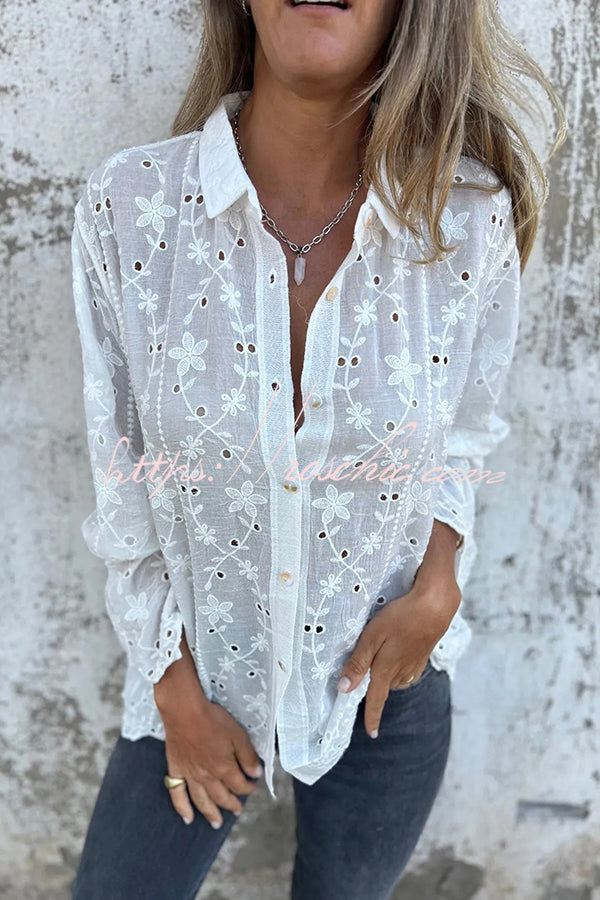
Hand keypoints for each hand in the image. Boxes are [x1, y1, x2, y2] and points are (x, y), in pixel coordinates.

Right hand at [154, 631, 261, 828]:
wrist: (184, 711)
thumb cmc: (212, 719)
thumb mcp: (238, 734)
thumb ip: (248, 756)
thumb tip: (256, 773)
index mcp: (224, 768)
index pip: (239, 785)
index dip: (248, 787)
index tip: (253, 786)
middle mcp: (207, 776)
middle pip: (221, 796)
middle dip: (232, 804)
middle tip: (238, 810)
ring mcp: (190, 775)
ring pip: (202, 800)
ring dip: (211, 813)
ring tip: (217, 823)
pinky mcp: (176, 768)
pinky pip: (177, 794)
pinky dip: (182, 809)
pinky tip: (188, 818)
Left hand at [336, 575, 460, 738]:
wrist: (435, 607)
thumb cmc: (400, 618)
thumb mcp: (372, 637)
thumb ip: (358, 663)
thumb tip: (344, 689)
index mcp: (386, 670)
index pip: (376, 700)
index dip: (372, 717)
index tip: (372, 734)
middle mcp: (401, 673)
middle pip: (384, 687)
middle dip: (375, 686)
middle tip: (364, 673)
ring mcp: (415, 665)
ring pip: (395, 678)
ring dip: (387, 675)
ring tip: (380, 657)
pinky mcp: (423, 656)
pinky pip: (407, 670)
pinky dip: (399, 667)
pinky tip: (399, 654)